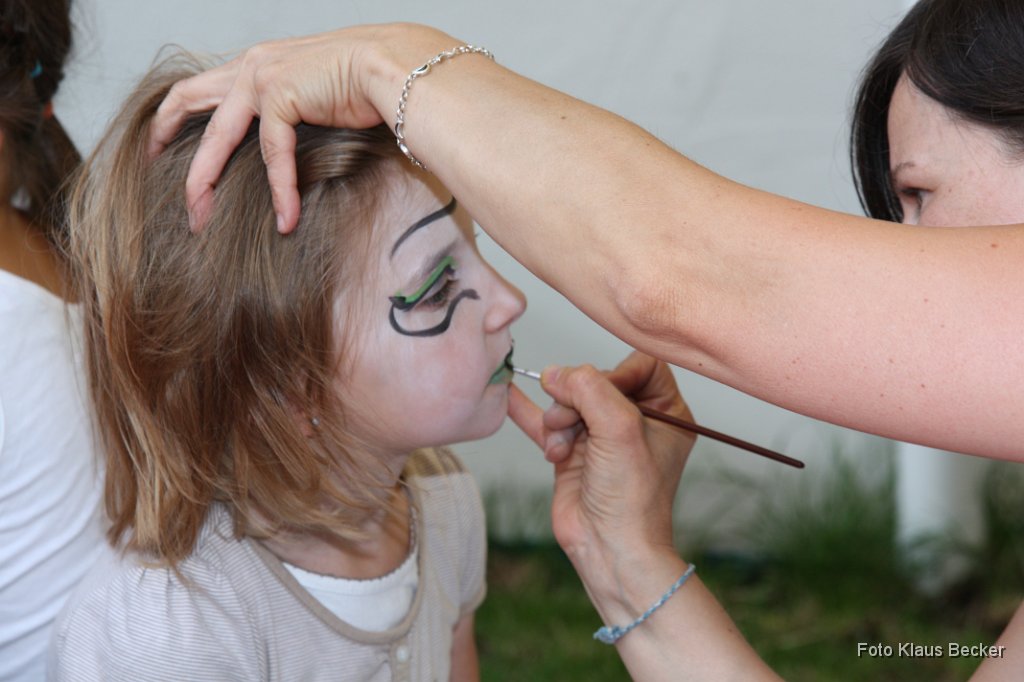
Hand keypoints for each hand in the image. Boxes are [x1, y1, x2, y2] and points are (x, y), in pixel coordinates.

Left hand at [146, 23, 457, 231]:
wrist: (395, 67)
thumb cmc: (367, 85)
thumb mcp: (315, 99)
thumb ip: (290, 116)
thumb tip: (280, 154)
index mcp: (256, 63)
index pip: (200, 88)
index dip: (175, 117)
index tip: (160, 147)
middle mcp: (251, 65)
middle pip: (189, 103)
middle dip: (167, 143)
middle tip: (161, 179)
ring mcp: (262, 76)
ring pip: (218, 137)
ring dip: (206, 181)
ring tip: (202, 218)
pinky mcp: (281, 93)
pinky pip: (272, 153)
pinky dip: (280, 189)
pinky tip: (287, 217)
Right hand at [508, 352, 694, 570]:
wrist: (609, 548)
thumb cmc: (632, 498)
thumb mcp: (620, 429)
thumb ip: (590, 389)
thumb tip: (556, 374)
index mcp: (666, 411)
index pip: (640, 365)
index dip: (615, 373)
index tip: (601, 394)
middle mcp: (636, 420)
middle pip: (597, 381)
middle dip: (577, 400)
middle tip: (568, 421)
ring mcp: (601, 436)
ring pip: (569, 401)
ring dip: (558, 420)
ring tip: (559, 446)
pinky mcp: (573, 452)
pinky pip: (547, 421)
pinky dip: (529, 411)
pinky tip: (510, 395)